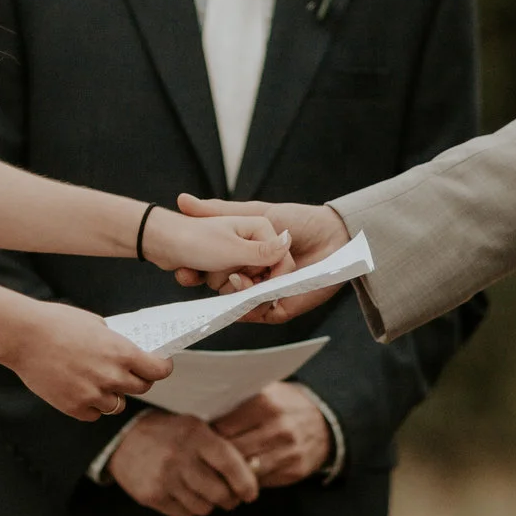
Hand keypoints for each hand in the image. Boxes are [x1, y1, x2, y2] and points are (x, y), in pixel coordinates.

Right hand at [6, 301, 170, 420]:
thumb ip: (114, 341)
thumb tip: (126, 351)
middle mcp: (111, 377)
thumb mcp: (95, 323)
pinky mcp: (74, 407)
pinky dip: (91, 405)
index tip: (159, 365)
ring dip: (113, 394)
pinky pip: (94, 413)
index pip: (158, 370)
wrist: (23, 336)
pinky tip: (80, 390)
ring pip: (117, 405)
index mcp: (121, 352)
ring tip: (98, 381)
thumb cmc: (57, 323)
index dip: (162, 367)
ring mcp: (93, 395)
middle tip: (128, 372)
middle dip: (137, 379)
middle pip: (141, 388)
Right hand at [106, 409, 261, 515]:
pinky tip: (184, 494)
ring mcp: (164, 478)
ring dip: (209, 504)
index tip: (251, 494)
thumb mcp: (196, 428)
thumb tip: (256, 470)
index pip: (229, 463)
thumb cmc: (171, 434)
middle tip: (230, 497)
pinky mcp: (152, 496)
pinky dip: (190, 509)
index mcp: (195, 435)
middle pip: (220, 493)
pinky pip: (185, 515)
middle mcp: (179, 457)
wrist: (124, 439)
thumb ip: (223, 447)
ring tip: (203, 492)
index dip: (246, 483)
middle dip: (230, 500)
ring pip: (204, 508)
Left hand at [141, 206, 290, 283]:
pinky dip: (210, 281)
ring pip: (243, 281)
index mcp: (261, 228)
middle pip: (262, 275)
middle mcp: (251, 239)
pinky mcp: (221, 261)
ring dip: (223, 283)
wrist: (157, 238)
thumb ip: (264, 252)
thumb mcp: (233, 249)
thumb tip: (288, 243)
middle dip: (243, 281)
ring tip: (206, 269)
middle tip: (228, 275)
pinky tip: (192, 273)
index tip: (254, 283)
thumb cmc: (194, 240)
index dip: (269, 278)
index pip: (282, 262)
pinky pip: (225, 281)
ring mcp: (235, 251)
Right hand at [176, 196, 350, 321]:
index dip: (192, 271)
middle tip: (212, 272)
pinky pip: (258, 315)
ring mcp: (264, 296)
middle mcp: (249, 279)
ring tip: (238, 278)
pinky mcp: (280, 309)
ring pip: (236, 304)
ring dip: (233, 294)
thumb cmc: (298, 221)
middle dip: (213, 283)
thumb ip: (218, 209)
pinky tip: (247, 294)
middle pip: (220, 289)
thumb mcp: (254, 213)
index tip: (180, 269)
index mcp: (241, 259)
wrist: (334, 236)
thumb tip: (182, 200)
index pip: (209, 271)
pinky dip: (249, 308)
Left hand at [211, 383, 332, 487]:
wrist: (325, 424)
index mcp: (265, 403)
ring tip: (216, 470)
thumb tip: (201, 411)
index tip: (199, 438)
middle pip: (232, 450)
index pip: (223, 426)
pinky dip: (246, 481)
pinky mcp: (293, 471)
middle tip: (202, 458)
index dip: (208, 434)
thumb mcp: (266, 392)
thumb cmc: (284, 406)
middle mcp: (278, 427)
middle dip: (215, 455)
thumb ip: (238, 401)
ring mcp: (287, 452)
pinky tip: (237, 477)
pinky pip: (260, 482)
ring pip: (245, 470)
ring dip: (229, 472)